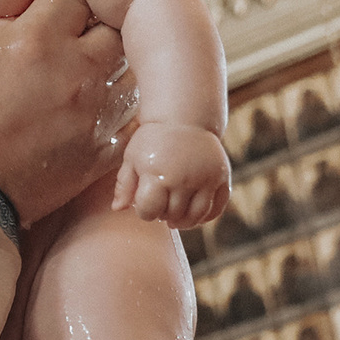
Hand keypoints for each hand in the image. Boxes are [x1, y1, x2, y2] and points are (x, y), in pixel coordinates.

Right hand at [0, 0, 136, 223]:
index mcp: (37, 38)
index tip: (32, 13)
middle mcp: (78, 73)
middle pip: (107, 26)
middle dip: (84, 27)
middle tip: (53, 40)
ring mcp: (94, 117)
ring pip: (124, 68)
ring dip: (100, 63)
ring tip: (67, 72)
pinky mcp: (101, 154)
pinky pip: (125, 114)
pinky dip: (108, 106)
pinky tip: (76, 110)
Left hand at [115, 122, 230, 227]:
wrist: (185, 118)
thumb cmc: (153, 139)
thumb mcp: (132, 157)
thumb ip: (124, 184)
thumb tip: (117, 208)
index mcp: (156, 173)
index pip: (149, 210)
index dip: (145, 212)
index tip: (145, 205)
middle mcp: (183, 178)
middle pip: (173, 215)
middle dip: (163, 215)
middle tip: (161, 207)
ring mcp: (205, 178)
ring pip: (196, 216)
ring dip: (185, 221)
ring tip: (176, 217)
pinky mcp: (221, 177)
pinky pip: (217, 207)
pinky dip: (207, 216)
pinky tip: (195, 213)